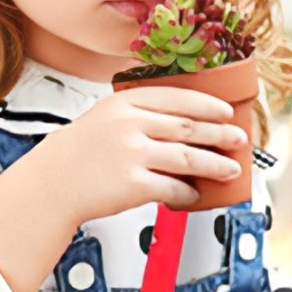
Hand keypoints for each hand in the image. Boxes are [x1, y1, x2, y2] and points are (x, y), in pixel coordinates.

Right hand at [38, 84, 248, 224]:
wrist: (53, 183)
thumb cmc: (80, 153)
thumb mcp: (106, 117)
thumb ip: (141, 114)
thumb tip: (187, 125)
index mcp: (125, 103)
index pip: (178, 97)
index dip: (208, 105)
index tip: (226, 111)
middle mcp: (130, 125)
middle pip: (189, 127)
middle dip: (221, 134)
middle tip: (239, 139)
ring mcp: (132, 155)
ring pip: (188, 158)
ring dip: (215, 165)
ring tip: (230, 169)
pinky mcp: (133, 185)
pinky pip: (172, 188)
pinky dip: (187, 193)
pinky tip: (194, 194)